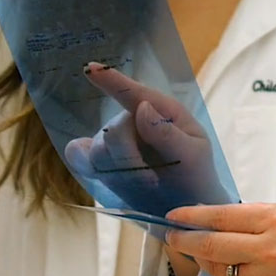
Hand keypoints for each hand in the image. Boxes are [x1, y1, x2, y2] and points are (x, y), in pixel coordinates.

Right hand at [64, 64, 232, 215]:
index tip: (89, 68)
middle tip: (152, 180)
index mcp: (161, 111)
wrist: (187, 207)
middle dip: (128, 158)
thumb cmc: (196, 176)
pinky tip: (101, 173)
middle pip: (113, 131)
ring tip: (147, 184)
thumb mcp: (193, 156)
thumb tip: (141, 109)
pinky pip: (79, 157)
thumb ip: (168, 135)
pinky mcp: (103, 164)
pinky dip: (84, 163)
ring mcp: (116, 143)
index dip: (110, 79)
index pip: (132, 93)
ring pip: (97, 151)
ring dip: (120, 172)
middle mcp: (134, 121)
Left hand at [165, 203, 275, 275]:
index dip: (192, 216)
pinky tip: (248, 273)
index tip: (175, 216)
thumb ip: (262, 218)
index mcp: (275, 220)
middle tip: (171, 237)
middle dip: (185, 241)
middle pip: (211, 246)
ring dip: (210, 263)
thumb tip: (226, 221)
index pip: (220, 217)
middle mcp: (267, 250)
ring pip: (223, 272)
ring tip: (204, 254)